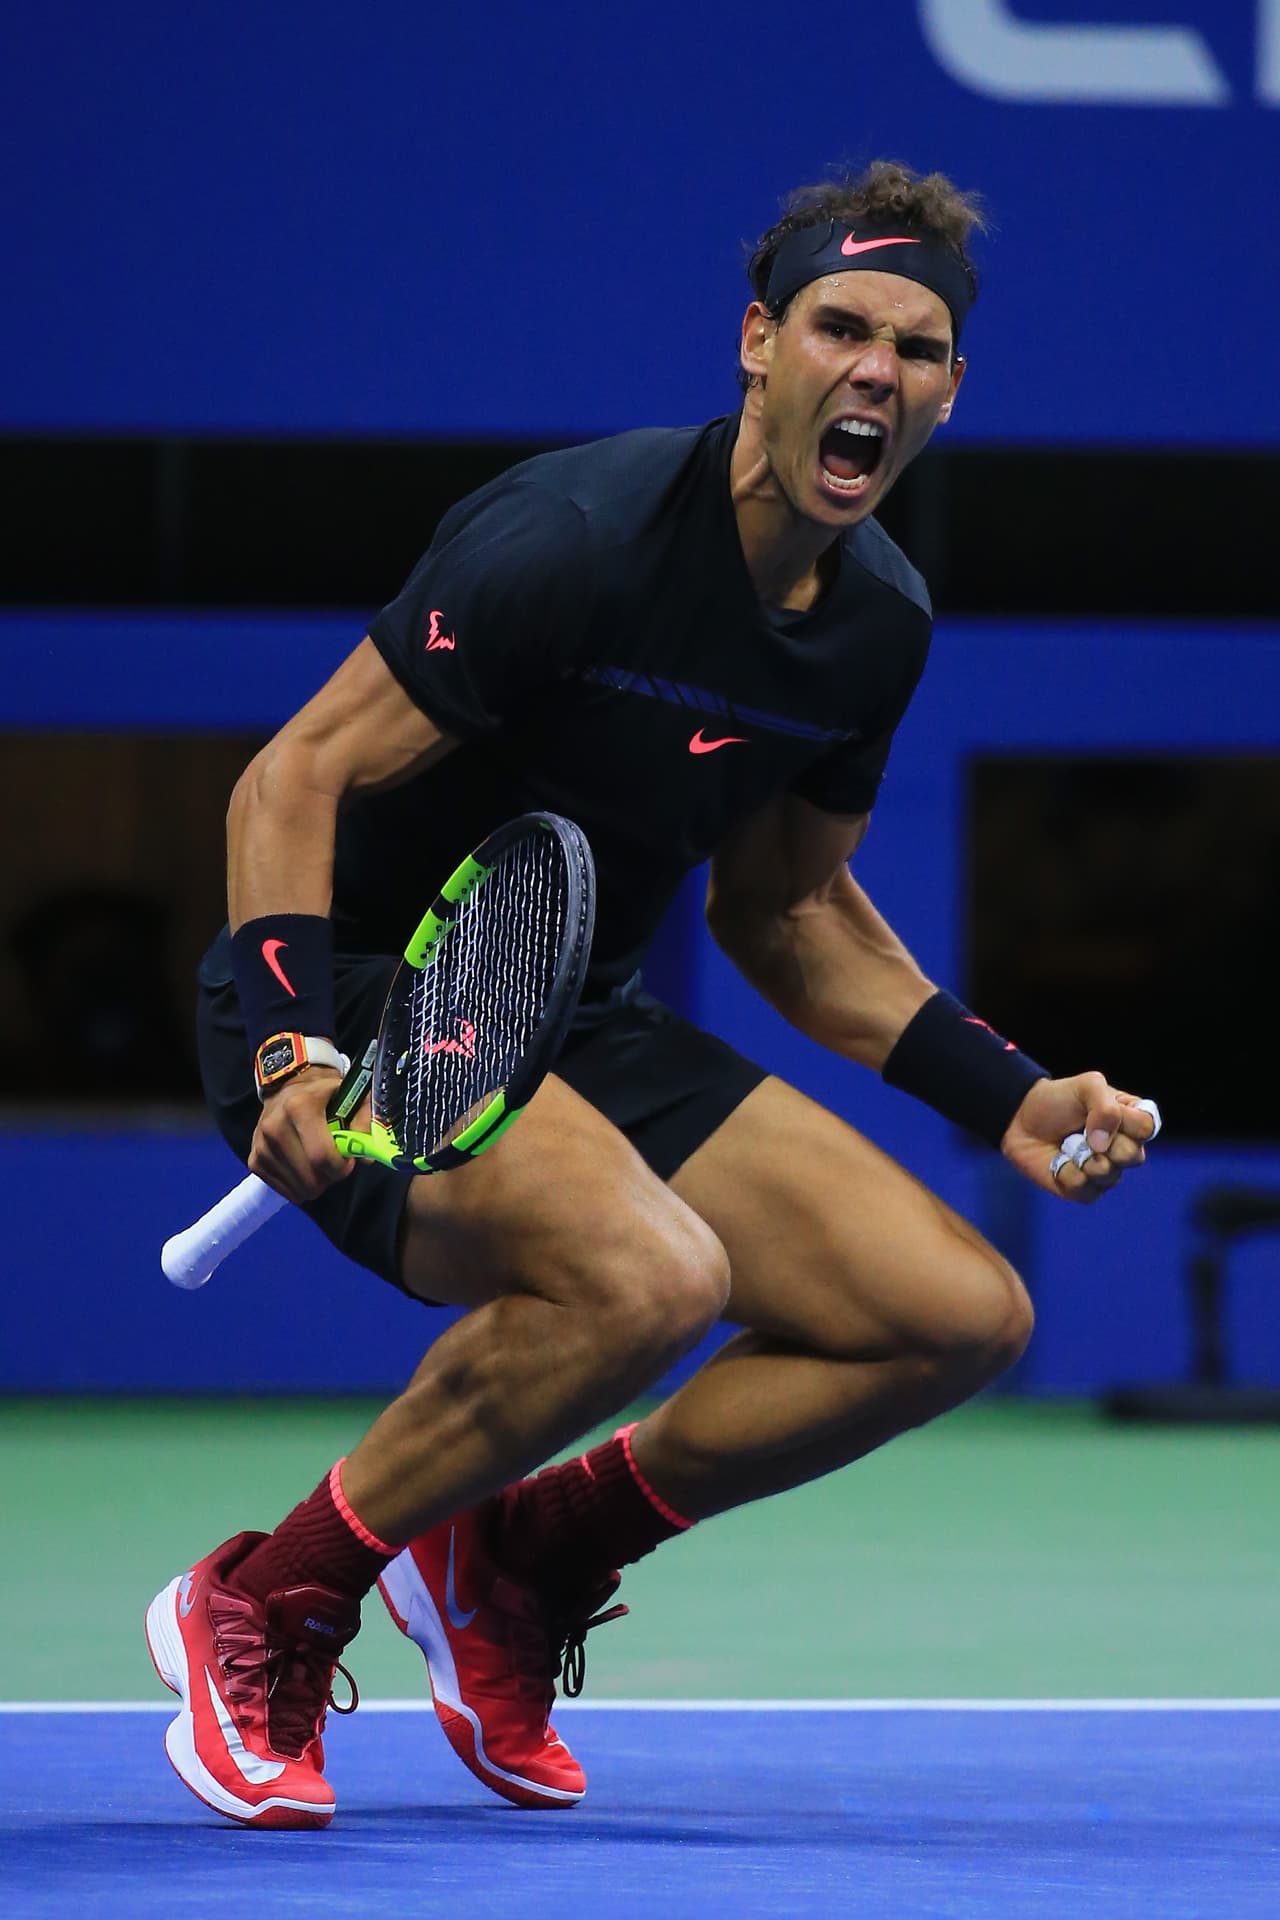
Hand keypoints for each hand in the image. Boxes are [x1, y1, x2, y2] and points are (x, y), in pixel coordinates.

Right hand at [248, 1066, 351, 1203]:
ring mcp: (261, 1145)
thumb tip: (366, 1158)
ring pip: (299, 1189)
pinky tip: (303, 1166)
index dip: (341, 1167)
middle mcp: (275, 1126)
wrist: (288, 1084)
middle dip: (330, 1177)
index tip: (348, 1161)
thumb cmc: (324, 1094)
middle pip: (311, 1178)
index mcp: (300, 1107)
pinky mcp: (254, 1160)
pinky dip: (299, 1185)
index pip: (321, 1156)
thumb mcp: (350, 1097)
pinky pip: (284, 1190)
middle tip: (334, 1163)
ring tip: (318, 1161)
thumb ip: (364, 1123)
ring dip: (315, 1182)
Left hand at [1001, 1072, 1158, 1203]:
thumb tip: (1103, 1145)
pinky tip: (1059, 1160)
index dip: (1124, 1120)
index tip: (1100, 1108)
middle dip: (1104, 1142)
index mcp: (1131, 1120)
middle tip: (1082, 1131)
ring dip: (1082, 1156)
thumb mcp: (1086, 1086)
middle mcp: (1125, 1148)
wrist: (1022, 1120)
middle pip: (1133, 1156)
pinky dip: (1066, 1171)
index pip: (1147, 1127)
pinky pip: (1084, 1188)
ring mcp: (1108, 1172)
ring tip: (1068, 1144)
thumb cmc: (1058, 1100)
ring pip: (1108, 1174)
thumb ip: (1106, 1107)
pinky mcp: (1086, 1191)